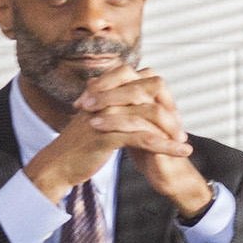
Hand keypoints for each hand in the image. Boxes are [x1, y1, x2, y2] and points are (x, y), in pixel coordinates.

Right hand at [22, 63, 195, 201]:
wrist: (58, 164)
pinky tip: (182, 152)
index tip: (172, 113)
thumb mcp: (99, 116)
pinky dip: (167, 146)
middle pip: (151, 89)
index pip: (144, 78)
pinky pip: (145, 138)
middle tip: (180, 127)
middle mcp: (107, 96)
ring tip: (184, 143)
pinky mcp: (108, 136)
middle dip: (170, 107)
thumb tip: (137, 95)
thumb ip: (115, 103)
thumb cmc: (80, 143)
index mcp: (106, 89)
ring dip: (172, 129)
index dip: (162, 94)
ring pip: (151, 113)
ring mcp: (107, 114)